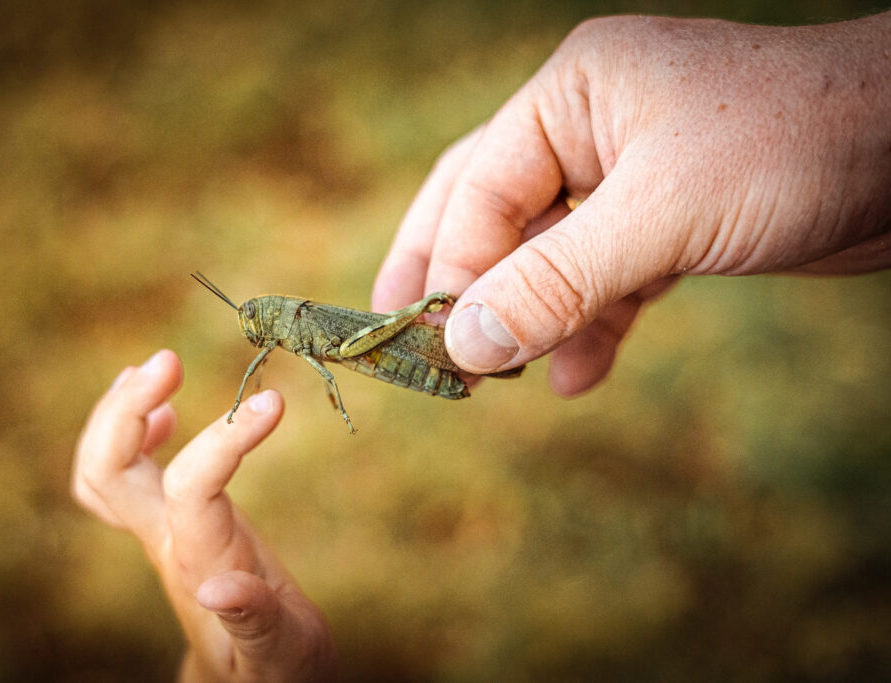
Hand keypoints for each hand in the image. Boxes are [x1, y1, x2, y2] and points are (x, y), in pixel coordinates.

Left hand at [72, 350, 335, 681]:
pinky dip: (131, 432)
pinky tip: (164, 410)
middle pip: (109, 471)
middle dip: (126, 410)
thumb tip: (222, 588)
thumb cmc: (274, 667)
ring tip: (156, 368)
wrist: (249, 679)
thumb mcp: (281, 653)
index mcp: (201, 564)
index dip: (227, 438)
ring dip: (119, 411)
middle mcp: (167, 543)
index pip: (192, 487)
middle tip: (168, 360)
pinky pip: (122, 476)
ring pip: (102, 469)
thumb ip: (257, 621)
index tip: (274, 402)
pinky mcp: (165, 527)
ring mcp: (159, 533)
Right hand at [373, 12, 890, 395]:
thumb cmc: (791, 147)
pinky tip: (577, 374)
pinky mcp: (672, 221)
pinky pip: (607, 277)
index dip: (451, 268)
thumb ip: (556, 281)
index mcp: (571, 95)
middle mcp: (591, 128)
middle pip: (493, 212)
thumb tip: (464, 344)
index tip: (435, 343)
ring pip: (551, 254)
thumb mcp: (660, 214)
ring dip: (530, 317)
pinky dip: (591, 324)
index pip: (478, 187)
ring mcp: (631, 176)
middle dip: (456, 282)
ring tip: (508, 380)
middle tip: (406, 343)